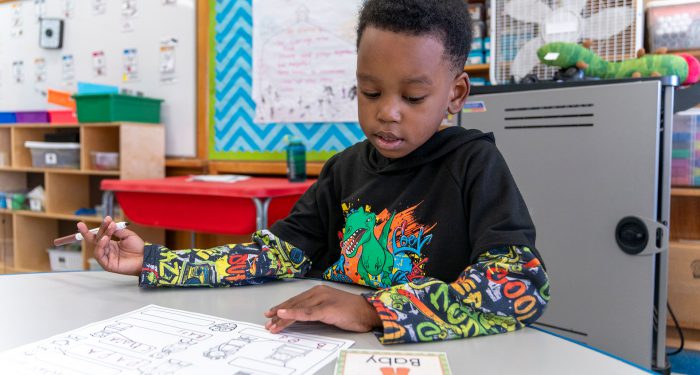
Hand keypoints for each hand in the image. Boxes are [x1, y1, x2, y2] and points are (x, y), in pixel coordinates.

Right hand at [77, 216, 144, 275]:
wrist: (145, 257)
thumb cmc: (138, 247)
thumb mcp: (128, 235)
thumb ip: (117, 231)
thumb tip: (109, 225)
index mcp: (111, 244)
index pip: (101, 235)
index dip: (101, 227)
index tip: (107, 218)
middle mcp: (107, 250)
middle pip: (94, 241)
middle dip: (87, 232)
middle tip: (80, 224)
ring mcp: (106, 257)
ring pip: (97, 246)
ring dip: (101, 235)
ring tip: (108, 227)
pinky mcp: (107, 265)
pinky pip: (99, 254)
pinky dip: (100, 246)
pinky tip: (105, 238)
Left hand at [264, 285, 381, 332]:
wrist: (369, 312)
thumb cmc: (351, 311)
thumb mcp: (329, 309)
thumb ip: (315, 311)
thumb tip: (300, 318)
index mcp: (318, 291)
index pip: (296, 300)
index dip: (283, 307)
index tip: (272, 314)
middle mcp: (318, 292)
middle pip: (294, 304)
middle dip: (279, 314)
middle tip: (267, 321)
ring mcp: (323, 299)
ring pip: (298, 309)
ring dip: (283, 317)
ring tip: (272, 324)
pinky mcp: (327, 309)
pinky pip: (307, 313)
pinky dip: (294, 314)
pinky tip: (284, 316)